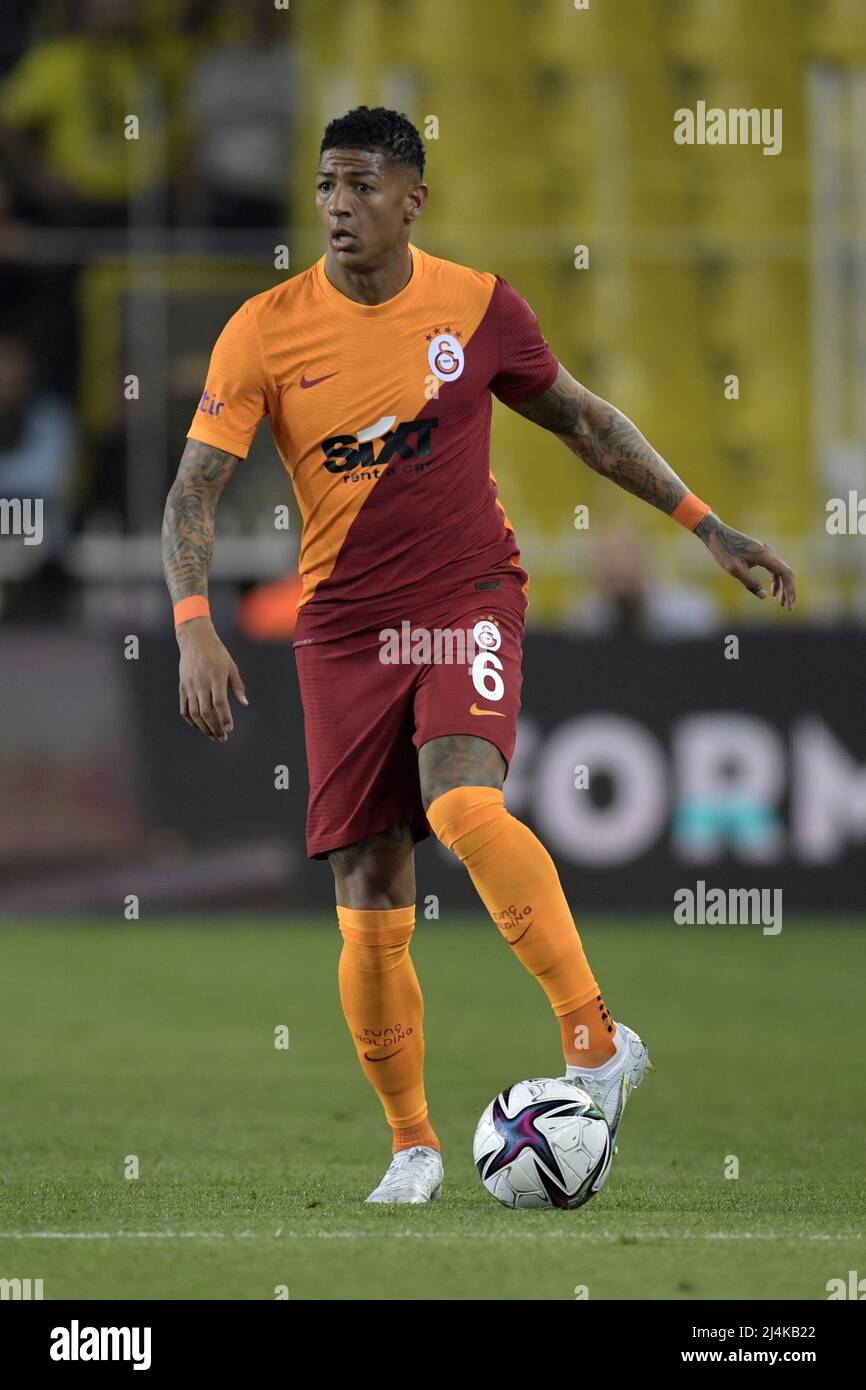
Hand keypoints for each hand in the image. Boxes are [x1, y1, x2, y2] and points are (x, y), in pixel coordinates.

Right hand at [177, 618, 247, 740]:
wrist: (195, 640)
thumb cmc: (217, 653)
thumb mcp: (231, 666)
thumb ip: (237, 686)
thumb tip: (245, 704)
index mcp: (216, 678)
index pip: (220, 703)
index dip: (225, 718)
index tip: (230, 729)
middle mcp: (201, 684)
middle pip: (206, 712)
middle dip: (215, 728)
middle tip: (222, 738)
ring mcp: (190, 686)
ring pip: (194, 713)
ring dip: (204, 727)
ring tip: (212, 735)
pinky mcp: (182, 687)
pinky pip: (184, 708)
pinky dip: (190, 720)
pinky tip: (199, 726)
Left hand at [696, 515, 795, 608]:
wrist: (717, 534)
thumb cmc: (725, 551)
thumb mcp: (735, 570)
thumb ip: (750, 583)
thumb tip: (764, 597)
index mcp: (766, 556)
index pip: (786, 574)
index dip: (790, 590)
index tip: (788, 605)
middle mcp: (769, 553)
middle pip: (787, 574)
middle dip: (789, 591)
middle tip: (787, 607)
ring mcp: (766, 553)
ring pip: (781, 571)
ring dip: (783, 587)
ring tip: (780, 603)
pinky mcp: (760, 554)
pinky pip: (774, 569)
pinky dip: (775, 581)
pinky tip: (772, 592)